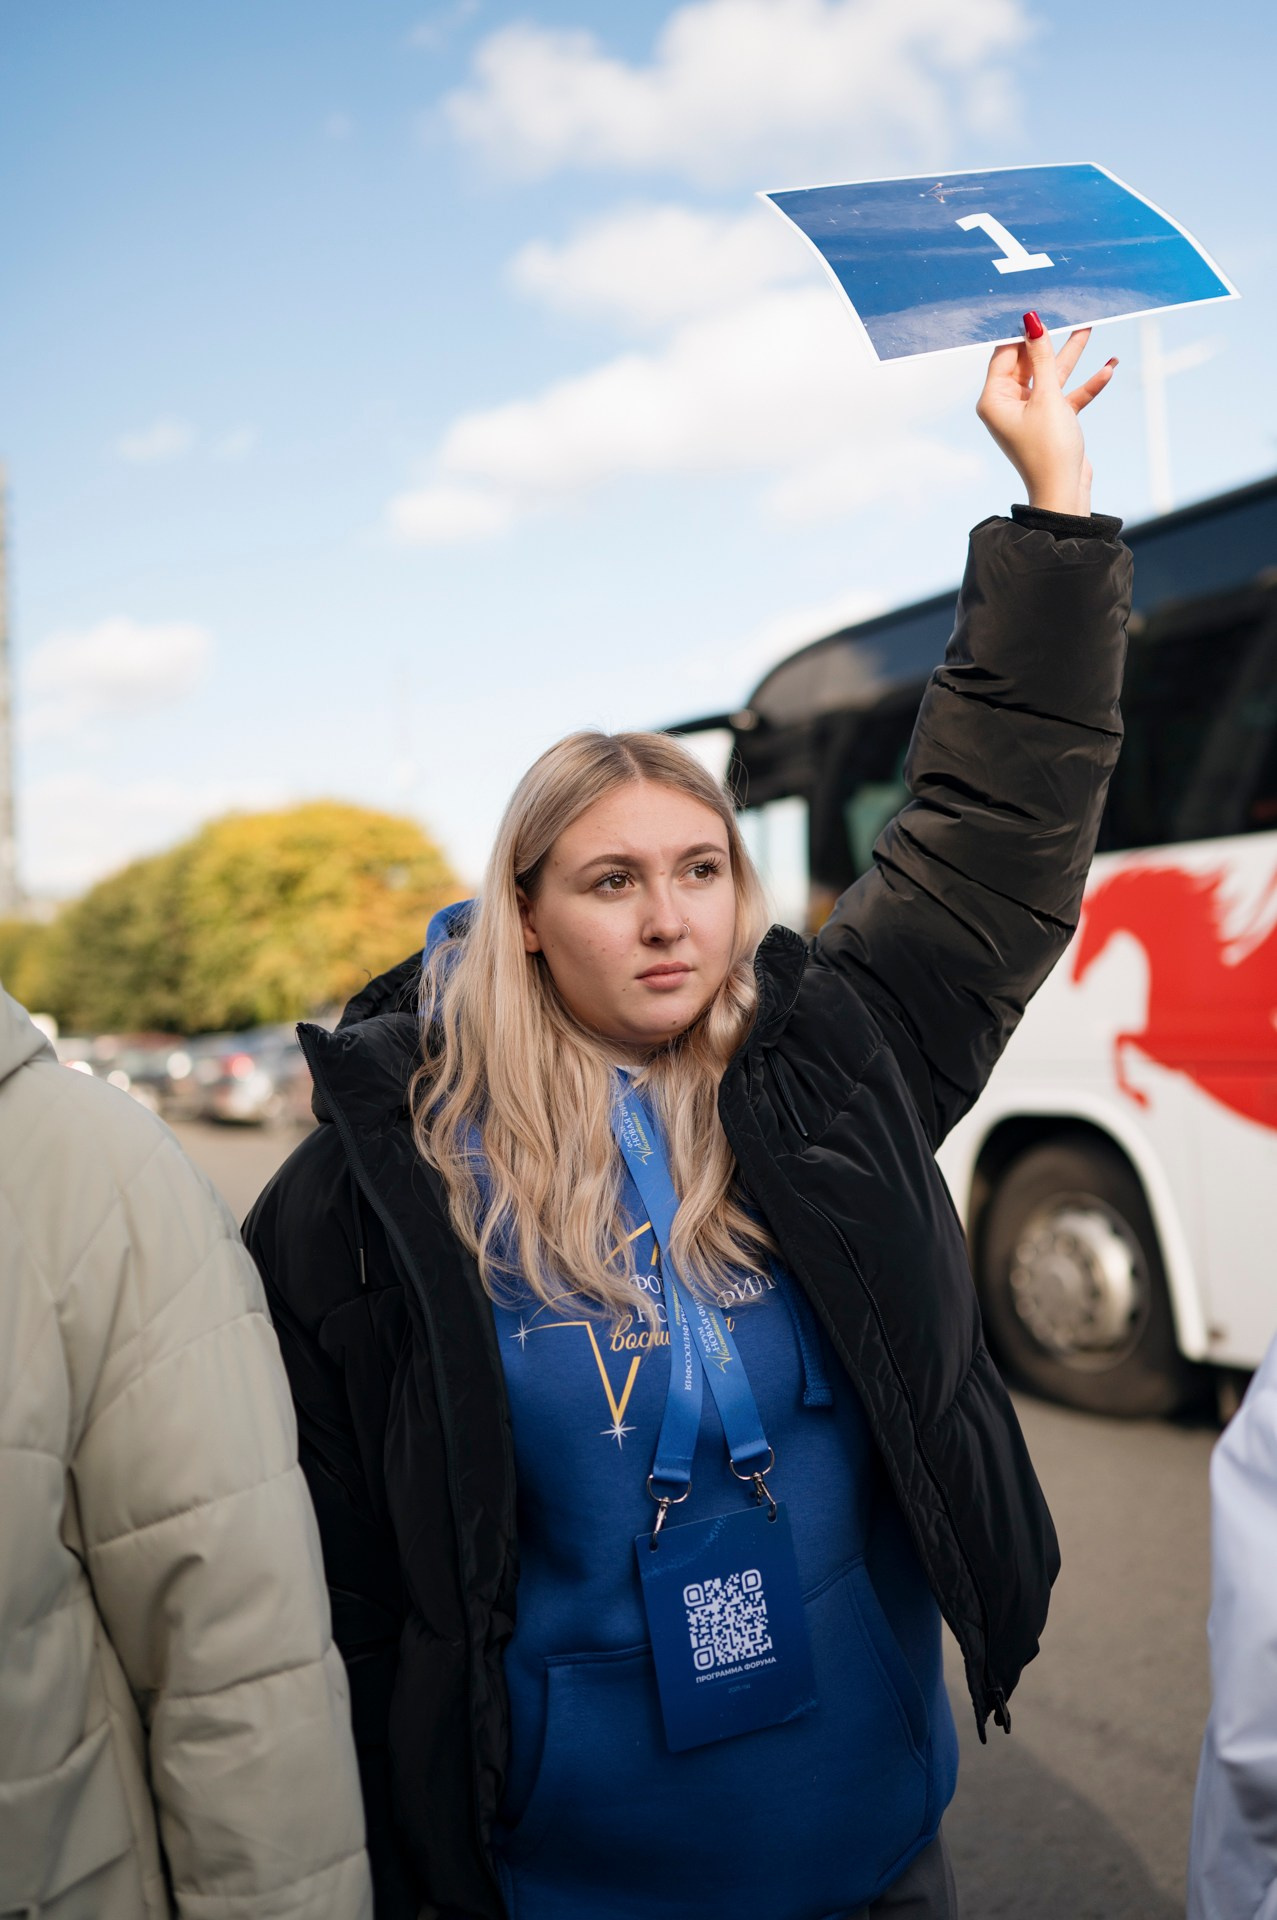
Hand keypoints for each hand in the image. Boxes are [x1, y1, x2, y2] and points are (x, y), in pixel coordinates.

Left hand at [976, 315, 1117, 517]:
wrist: (1064, 493)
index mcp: (994, 399)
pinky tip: (1108, 366)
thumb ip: (1041, 357)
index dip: (1021, 332)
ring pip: (1051, 376)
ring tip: (1090, 325)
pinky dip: (1086, 384)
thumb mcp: (1047, 397)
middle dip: (1050, 339)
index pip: (1005, 354)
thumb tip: (1031, 322)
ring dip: (1072, 355)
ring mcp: (1031, 413)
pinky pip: (1068, 395)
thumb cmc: (1049, 449)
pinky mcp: (1052, 422)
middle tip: (1067, 310)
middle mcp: (1008, 405)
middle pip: (1029, 362)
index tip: (1038, 306)